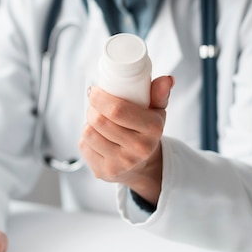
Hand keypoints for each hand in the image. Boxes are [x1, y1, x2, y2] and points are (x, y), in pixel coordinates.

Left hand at [79, 75, 173, 204]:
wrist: (141, 166)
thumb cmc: (145, 131)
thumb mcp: (156, 112)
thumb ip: (159, 93)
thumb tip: (167, 79)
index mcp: (153, 129)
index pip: (118, 110)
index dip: (100, 97)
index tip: (94, 90)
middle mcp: (138, 149)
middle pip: (100, 121)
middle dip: (92, 107)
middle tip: (95, 103)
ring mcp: (120, 163)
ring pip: (89, 133)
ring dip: (88, 122)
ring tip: (96, 119)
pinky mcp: (104, 172)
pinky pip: (84, 146)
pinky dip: (86, 138)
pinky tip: (96, 136)